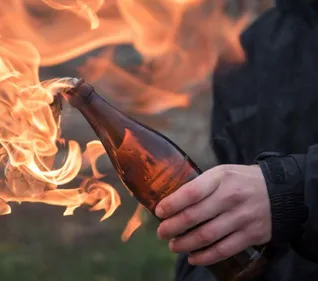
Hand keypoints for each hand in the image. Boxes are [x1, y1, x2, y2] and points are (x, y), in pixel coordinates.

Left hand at [155, 164, 271, 265]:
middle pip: (194, 216)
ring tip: (173, 246)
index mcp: (220, 178)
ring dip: (185, 244)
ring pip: (206, 235)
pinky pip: (223, 250)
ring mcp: (242, 217)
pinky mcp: (251, 235)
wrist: (283, 192)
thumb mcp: (222, 174)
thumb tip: (170, 202)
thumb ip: (200, 186)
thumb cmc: (242, 181)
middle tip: (161, 232)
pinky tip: (193, 258)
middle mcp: (230, 197)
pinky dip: (205, 257)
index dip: (171, 204)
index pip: (191, 192)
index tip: (159, 212)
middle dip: (172, 227)